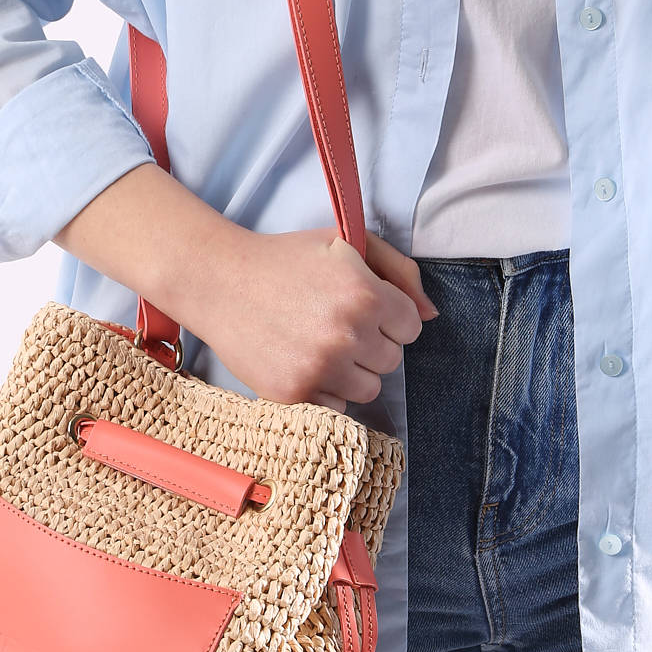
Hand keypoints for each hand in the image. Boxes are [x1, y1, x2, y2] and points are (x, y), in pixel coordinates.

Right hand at [178, 222, 438, 410]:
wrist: (218, 280)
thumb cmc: (285, 258)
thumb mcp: (346, 244)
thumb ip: (399, 271)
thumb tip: (433, 314)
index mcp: (364, 294)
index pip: (412, 326)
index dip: (389, 315)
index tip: (363, 307)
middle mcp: (346, 334)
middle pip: (393, 361)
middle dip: (372, 343)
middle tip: (336, 324)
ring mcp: (319, 368)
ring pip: (369, 389)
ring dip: (353, 371)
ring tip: (322, 345)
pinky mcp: (294, 393)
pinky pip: (337, 407)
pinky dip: (326, 391)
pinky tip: (304, 363)